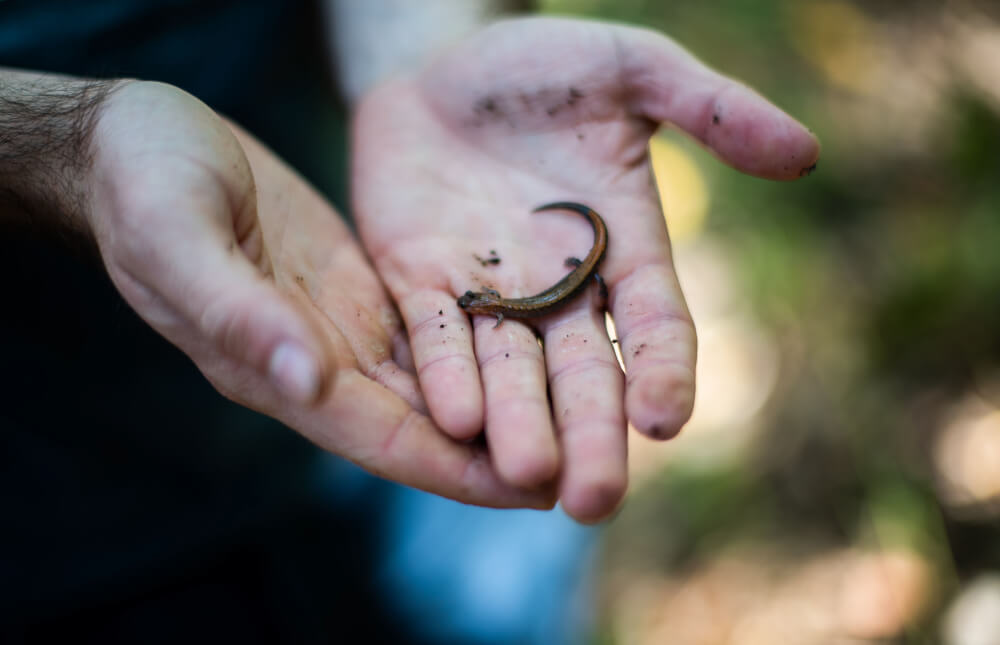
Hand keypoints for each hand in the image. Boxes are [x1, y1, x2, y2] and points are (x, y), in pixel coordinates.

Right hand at [87, 80, 550, 508]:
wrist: (142, 146)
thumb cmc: (145, 185)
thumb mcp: (178, 236)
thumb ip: (237, 312)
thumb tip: (306, 382)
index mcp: (275, 367)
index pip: (380, 436)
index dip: (455, 468)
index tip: (529, 490)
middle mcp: (318, 361)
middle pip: (424, 423)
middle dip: (499, 450)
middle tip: (587, 466)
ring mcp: (340, 326)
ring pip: (436, 382)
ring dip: (501, 406)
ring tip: (579, 418)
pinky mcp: (358, 287)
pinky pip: (430, 328)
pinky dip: (479, 348)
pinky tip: (533, 349)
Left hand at [352, 17, 818, 521]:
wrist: (440, 61)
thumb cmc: (542, 66)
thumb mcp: (632, 68)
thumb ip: (710, 108)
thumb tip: (806, 153)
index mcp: (622, 248)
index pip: (655, 323)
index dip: (663, 370)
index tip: (664, 419)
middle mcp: (559, 288)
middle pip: (583, 373)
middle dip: (590, 435)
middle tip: (594, 500)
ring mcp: (489, 292)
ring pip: (509, 372)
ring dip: (518, 425)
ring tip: (528, 478)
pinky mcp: (419, 280)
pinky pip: (435, 336)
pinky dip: (447, 377)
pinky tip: (455, 421)